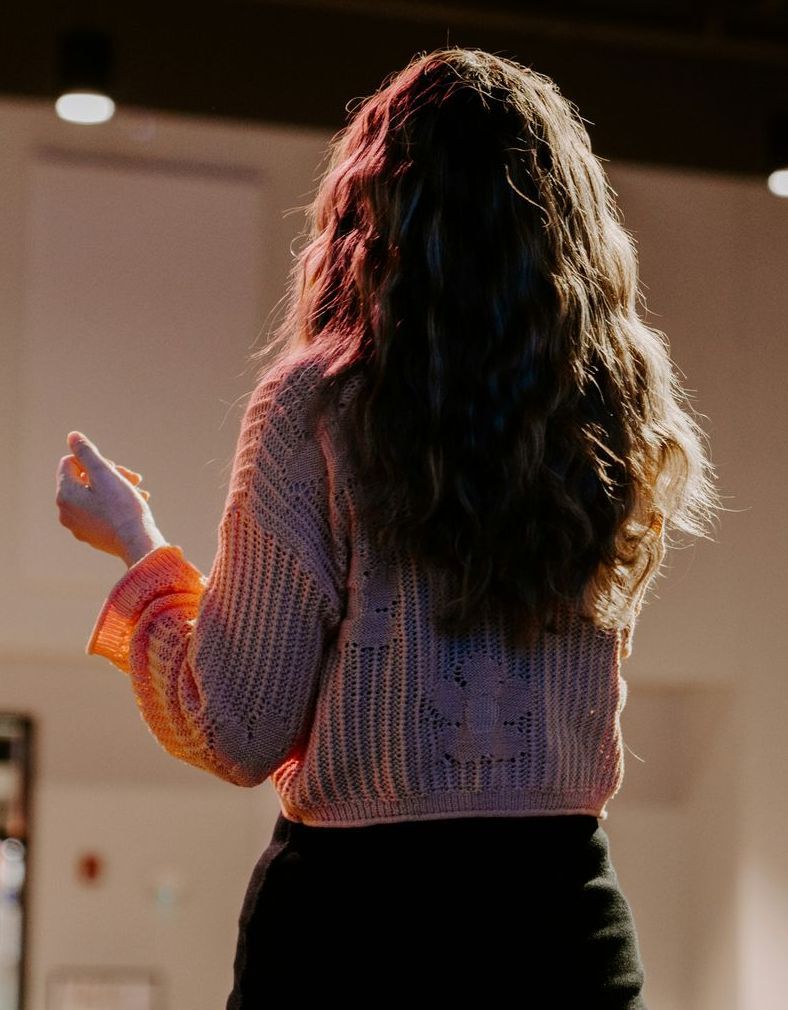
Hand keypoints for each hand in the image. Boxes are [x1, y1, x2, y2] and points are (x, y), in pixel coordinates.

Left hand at [56, 430, 166, 563]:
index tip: (114, 468)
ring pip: (94, 496)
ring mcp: (78, 526)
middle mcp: (66, 512)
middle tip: (133, 477)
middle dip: (109, 474)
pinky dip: (115, 505)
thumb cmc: (122, 507)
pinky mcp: (92, 536)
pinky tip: (136, 504)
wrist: (137, 543)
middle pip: (83, 480)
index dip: (94, 460)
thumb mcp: (105, 474)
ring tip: (140, 491)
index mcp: (65, 494)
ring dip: (116, 488)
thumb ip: (87, 453)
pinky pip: (99, 513)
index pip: (70, 463)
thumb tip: (72, 436)